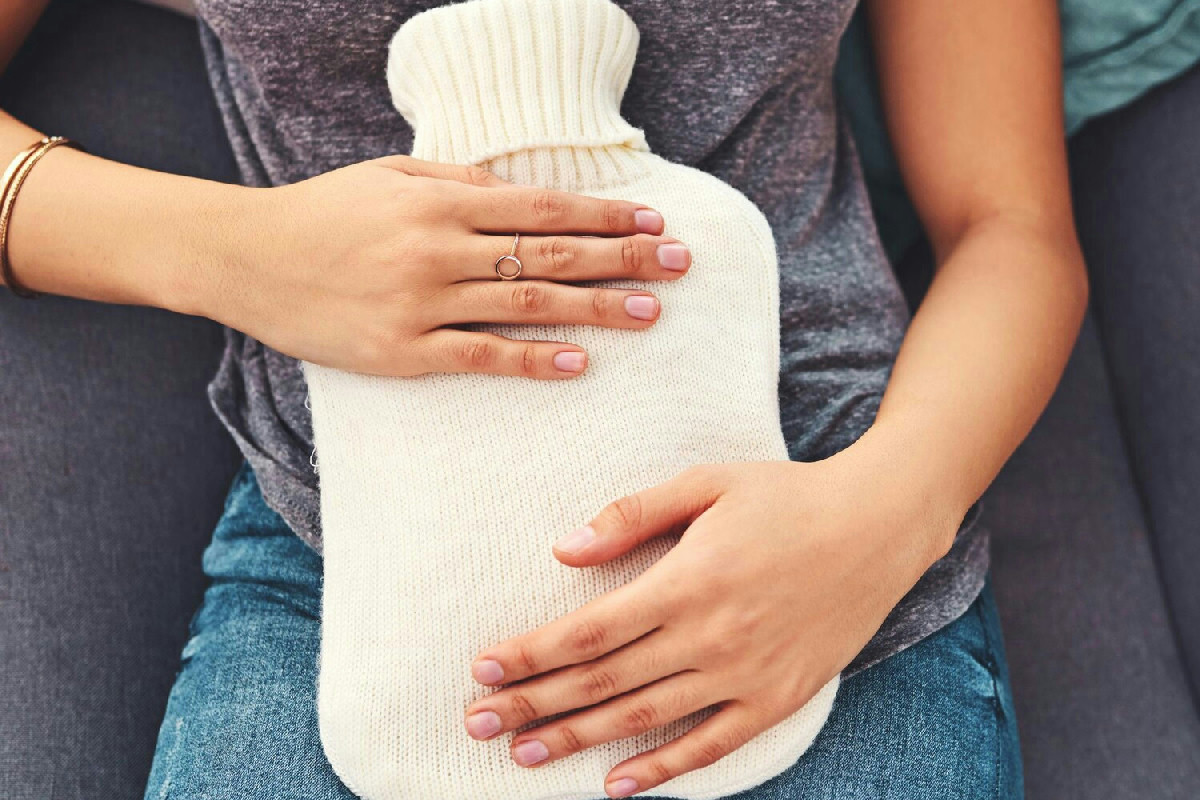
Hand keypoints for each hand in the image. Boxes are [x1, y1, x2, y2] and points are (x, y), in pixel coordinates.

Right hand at [197, 155, 690, 376]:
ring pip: (526, 304)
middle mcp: (439, 248)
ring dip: (595, 308)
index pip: (542, 208)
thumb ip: (459, 183)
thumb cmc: (324, 212)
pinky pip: (480, 357)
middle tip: (679, 265)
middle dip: (622, 258)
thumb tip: (526, 194)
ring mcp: (422, 303)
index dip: (603, 215)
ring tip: (650, 314)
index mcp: (440, 201)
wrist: (248, 258)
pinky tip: (578, 364)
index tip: (653, 222)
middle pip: (549, 254)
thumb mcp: (390, 176)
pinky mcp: (403, 351)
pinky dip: (532, 360)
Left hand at [461, 434, 962, 796]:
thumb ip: (632, 515)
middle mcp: (709, 635)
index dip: (529, 654)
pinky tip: (617, 784)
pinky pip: (710, 744)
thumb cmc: (785, 497)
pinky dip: (662, 769)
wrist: (878, 528)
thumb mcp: (706, 483)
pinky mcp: (777, 698)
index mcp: (686, 580)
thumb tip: (563, 550)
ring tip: (523, 754)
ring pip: (643, 718)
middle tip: (476, 724)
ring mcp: (744, 673)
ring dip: (578, 740)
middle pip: (602, 682)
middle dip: (533, 704)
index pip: (587, 631)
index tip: (482, 669)